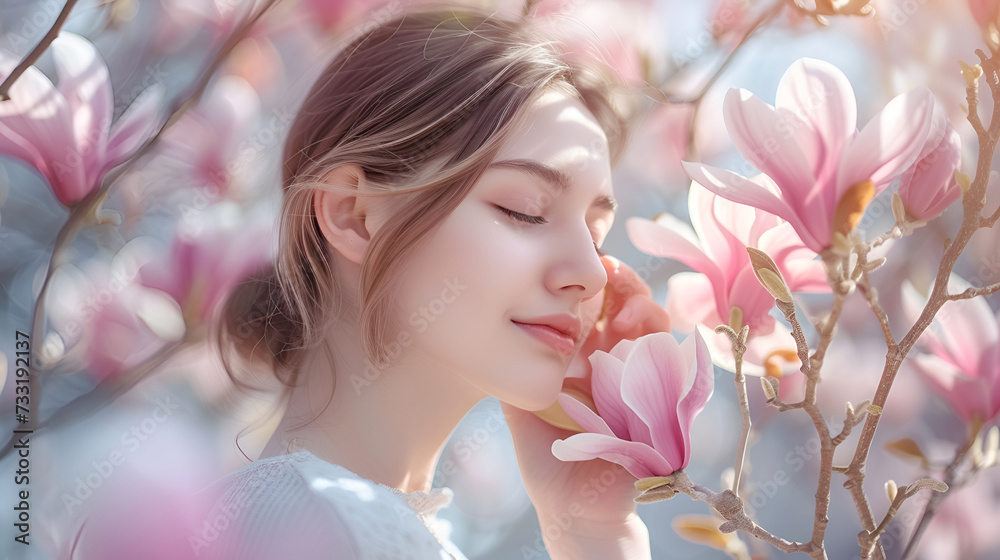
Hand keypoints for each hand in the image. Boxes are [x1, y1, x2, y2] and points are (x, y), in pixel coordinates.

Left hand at [504, 255, 664, 556]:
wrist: (576, 511)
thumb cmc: (550, 461)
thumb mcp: (523, 409)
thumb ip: (514, 373)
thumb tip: (490, 334)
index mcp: (587, 359)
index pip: (597, 308)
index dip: (597, 284)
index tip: (589, 265)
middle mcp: (617, 364)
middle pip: (631, 308)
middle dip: (627, 287)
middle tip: (613, 277)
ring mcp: (641, 382)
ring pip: (655, 329)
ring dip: (645, 311)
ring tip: (626, 316)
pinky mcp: (662, 404)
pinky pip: (673, 365)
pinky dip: (663, 345)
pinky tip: (645, 339)